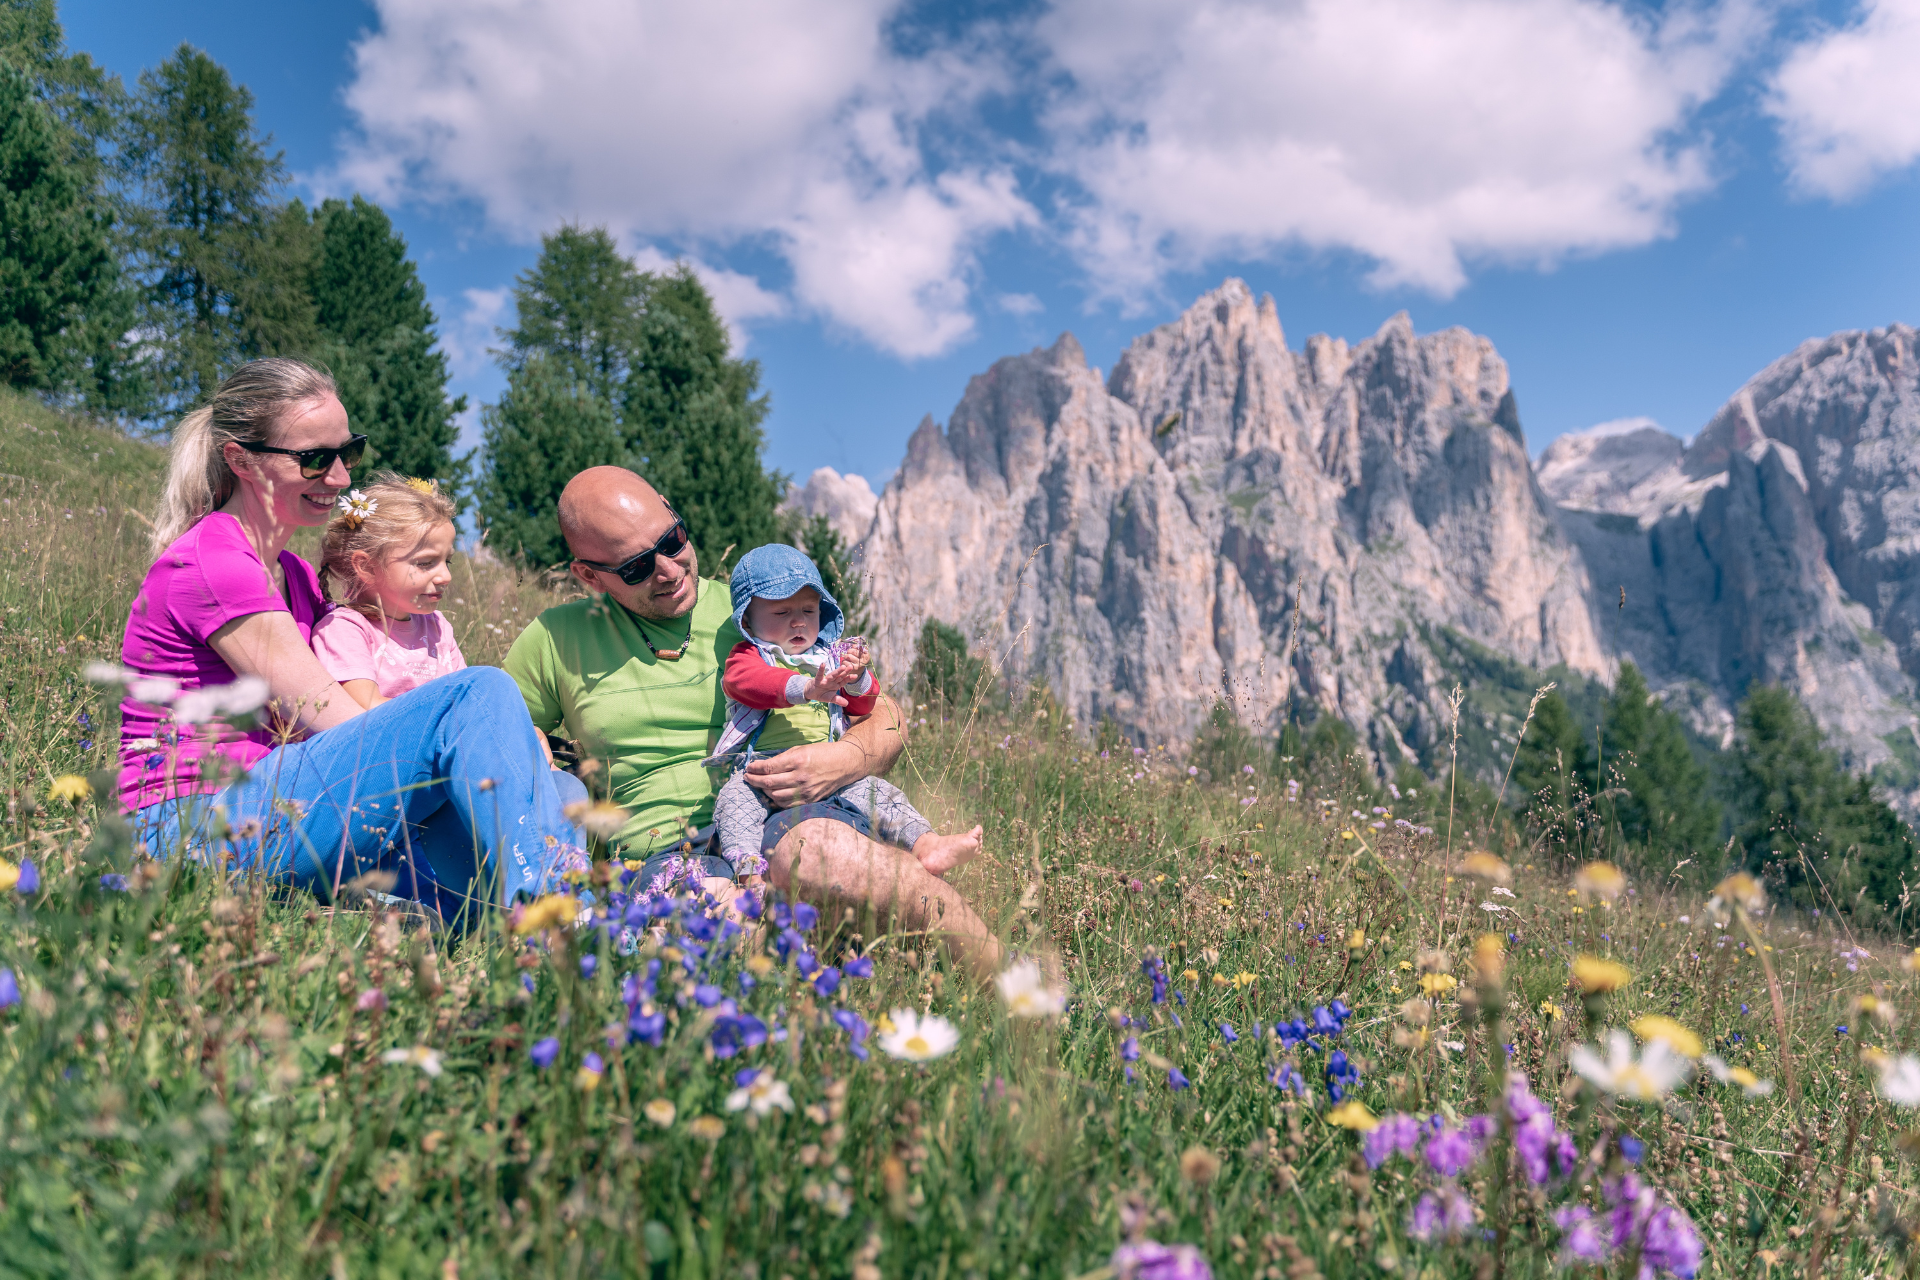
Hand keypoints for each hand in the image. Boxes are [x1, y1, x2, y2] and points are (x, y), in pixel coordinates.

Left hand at [743, 739, 862, 805]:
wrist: (844, 764)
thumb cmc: (822, 753)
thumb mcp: (801, 749)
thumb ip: (782, 758)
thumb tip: (764, 765)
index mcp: (798, 761)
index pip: (769, 767)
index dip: (755, 768)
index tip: (749, 767)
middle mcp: (800, 777)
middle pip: (769, 783)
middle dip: (753, 780)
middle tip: (747, 777)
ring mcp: (805, 791)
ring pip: (775, 796)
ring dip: (763, 791)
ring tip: (759, 785)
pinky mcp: (809, 800)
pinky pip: (786, 804)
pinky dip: (776, 800)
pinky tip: (771, 794)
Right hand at [802, 656, 864, 703]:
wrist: (811, 693)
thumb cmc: (822, 694)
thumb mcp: (830, 699)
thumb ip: (838, 700)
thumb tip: (847, 704)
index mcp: (836, 685)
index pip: (843, 681)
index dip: (849, 678)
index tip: (855, 675)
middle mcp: (832, 681)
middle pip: (839, 676)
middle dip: (845, 672)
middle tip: (851, 667)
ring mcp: (825, 680)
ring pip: (832, 675)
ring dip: (837, 671)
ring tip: (843, 667)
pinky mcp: (817, 680)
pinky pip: (819, 674)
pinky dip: (821, 670)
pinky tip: (823, 664)